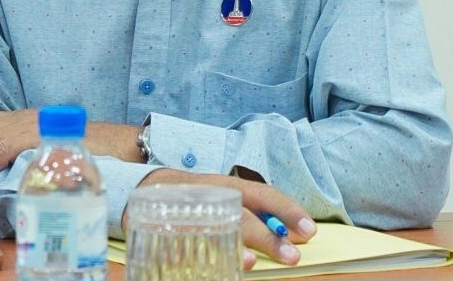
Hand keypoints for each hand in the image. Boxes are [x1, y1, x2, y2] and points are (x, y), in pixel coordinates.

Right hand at [126, 169, 316, 268]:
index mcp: (229, 186)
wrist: (143, 188)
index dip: (287, 209)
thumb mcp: (224, 196)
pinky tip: (211, 267)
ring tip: (251, 263)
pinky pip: (183, 241)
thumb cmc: (195, 197)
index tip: (309, 230)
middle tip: (290, 255)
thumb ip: (252, 212)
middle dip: (267, 235)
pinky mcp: (166, 225)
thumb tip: (291, 233)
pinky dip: (196, 256)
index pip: (263, 193)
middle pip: (242, 214)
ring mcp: (188, 210)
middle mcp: (211, 194)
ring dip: (234, 246)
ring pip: (213, 227)